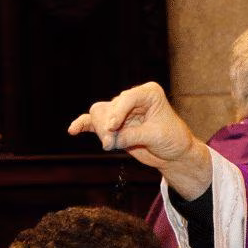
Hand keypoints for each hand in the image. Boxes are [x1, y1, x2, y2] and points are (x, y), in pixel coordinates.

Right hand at [68, 82, 211, 198]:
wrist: (175, 154)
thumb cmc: (173, 140)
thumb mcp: (155, 136)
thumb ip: (131, 136)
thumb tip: (110, 140)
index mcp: (149, 93)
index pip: (126, 98)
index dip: (117, 113)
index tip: (113, 128)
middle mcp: (133, 99)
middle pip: (108, 107)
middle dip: (107, 127)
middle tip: (112, 145)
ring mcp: (122, 111)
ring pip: (99, 115)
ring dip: (101, 131)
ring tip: (110, 146)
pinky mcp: (114, 125)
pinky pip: (93, 121)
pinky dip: (83, 125)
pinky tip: (73, 130)